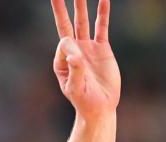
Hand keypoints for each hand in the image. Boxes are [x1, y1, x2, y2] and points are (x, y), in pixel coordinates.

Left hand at [50, 0, 120, 119]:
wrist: (101, 107)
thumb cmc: (85, 100)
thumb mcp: (76, 88)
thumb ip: (75, 70)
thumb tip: (75, 54)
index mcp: (61, 61)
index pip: (63, 43)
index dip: (71, 46)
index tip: (79, 59)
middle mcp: (72, 51)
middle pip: (66, 24)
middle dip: (62, 8)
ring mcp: (87, 47)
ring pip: (83, 22)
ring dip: (81, 6)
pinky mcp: (101, 48)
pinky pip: (101, 27)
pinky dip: (102, 13)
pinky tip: (103, 0)